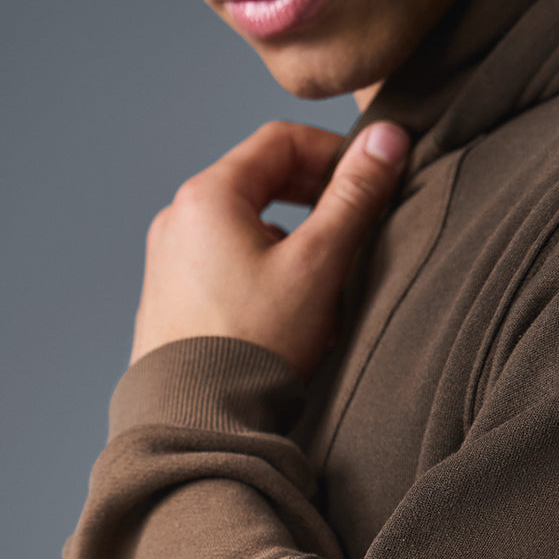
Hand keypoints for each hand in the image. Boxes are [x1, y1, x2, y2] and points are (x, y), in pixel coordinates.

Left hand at [129, 119, 410, 380]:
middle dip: (315, 197)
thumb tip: (389, 138)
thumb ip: (355, 196)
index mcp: (208, 196)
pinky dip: (264, 268)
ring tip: (325, 280)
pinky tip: (290, 312)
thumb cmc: (255, 344)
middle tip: (355, 224)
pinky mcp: (172, 298)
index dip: (334, 152)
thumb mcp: (319, 263)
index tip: (370, 179)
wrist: (198, 421)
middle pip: (260, 180)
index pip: (280, 141)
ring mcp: (169, 260)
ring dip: (293, 237)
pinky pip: (226, 262)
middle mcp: (179, 219)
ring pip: (246, 224)